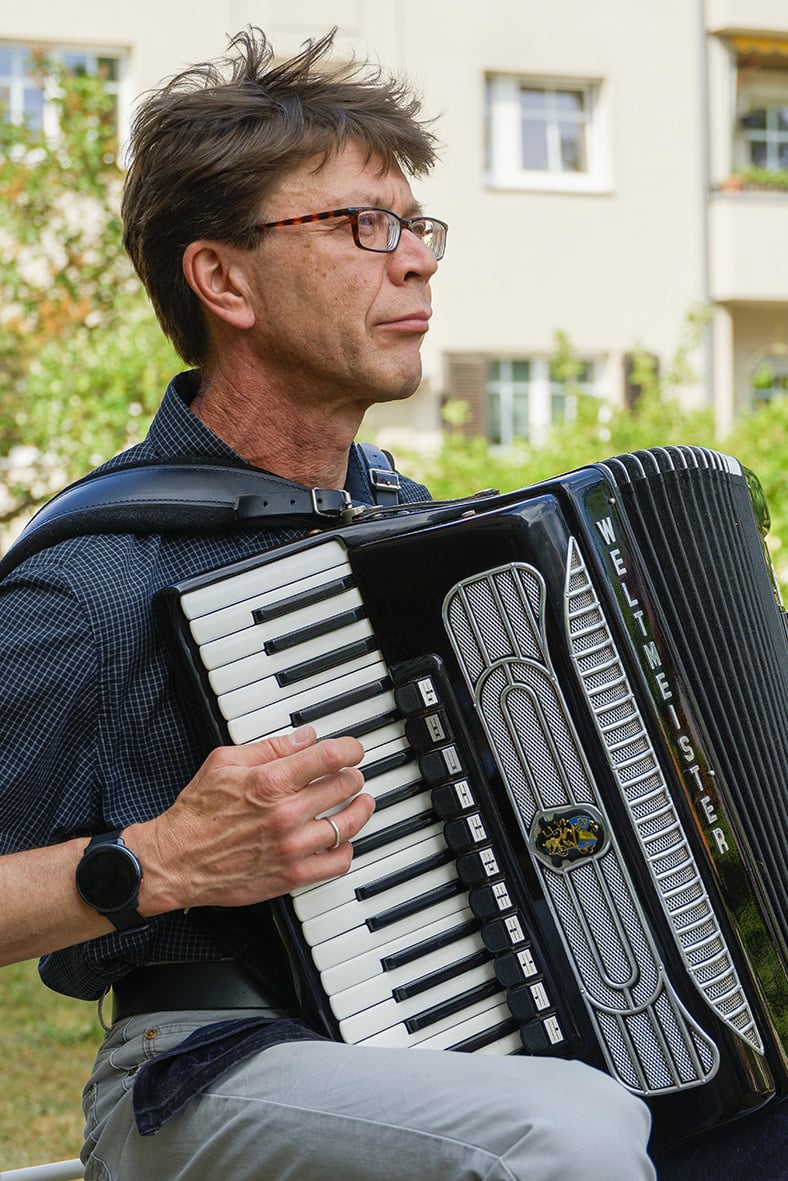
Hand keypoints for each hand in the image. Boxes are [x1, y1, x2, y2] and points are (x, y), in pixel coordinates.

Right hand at [125, 725, 372, 914]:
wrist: (176, 861)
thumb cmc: (196, 813)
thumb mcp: (224, 763)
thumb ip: (270, 748)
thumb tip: (305, 737)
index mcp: (270, 782)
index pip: (329, 757)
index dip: (350, 749)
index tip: (353, 750)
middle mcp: (286, 815)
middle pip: (344, 787)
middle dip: (352, 776)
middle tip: (350, 775)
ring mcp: (292, 847)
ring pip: (347, 824)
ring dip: (359, 810)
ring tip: (361, 802)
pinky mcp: (291, 875)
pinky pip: (337, 863)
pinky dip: (346, 849)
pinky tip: (342, 840)